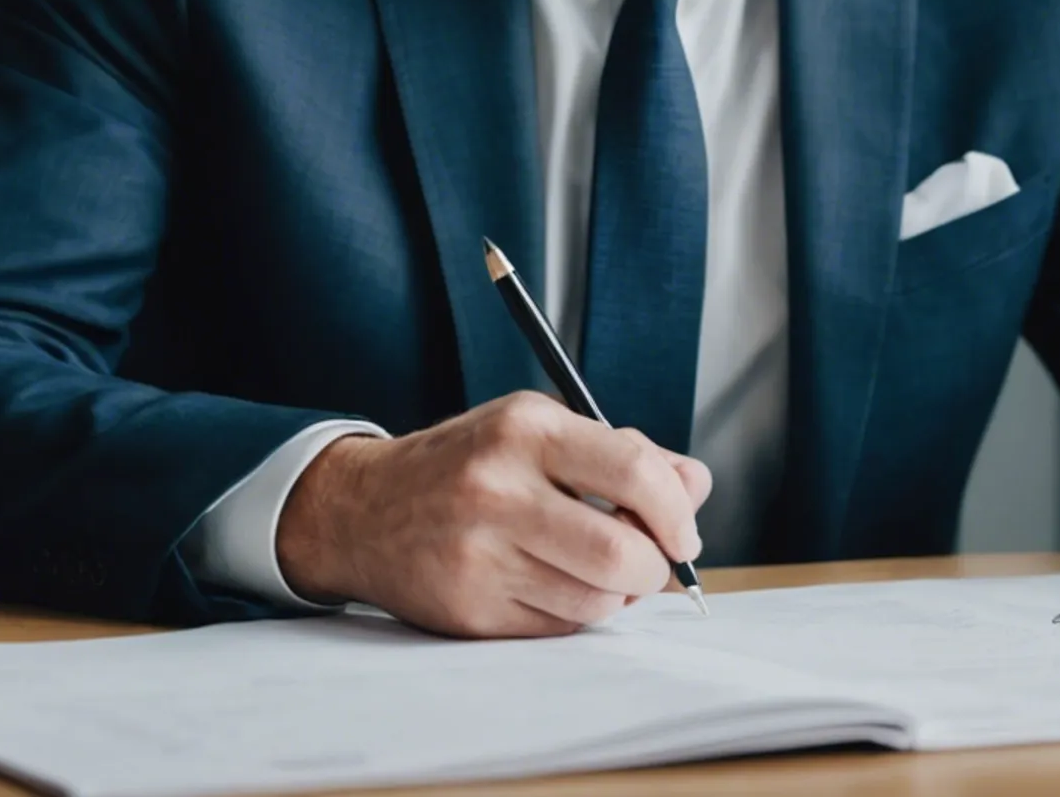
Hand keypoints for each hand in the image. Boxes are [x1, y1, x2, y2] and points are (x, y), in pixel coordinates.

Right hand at [275, 391, 711, 637]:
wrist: (363, 510)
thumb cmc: (469, 465)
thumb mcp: (539, 431)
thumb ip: (624, 454)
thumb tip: (696, 487)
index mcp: (526, 430)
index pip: (635, 473)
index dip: (677, 512)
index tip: (684, 533)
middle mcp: (499, 490)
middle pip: (621, 553)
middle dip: (655, 568)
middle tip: (652, 563)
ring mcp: (480, 555)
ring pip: (596, 602)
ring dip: (617, 596)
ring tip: (598, 572)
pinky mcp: (469, 610)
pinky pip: (559, 630)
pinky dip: (576, 615)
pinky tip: (555, 587)